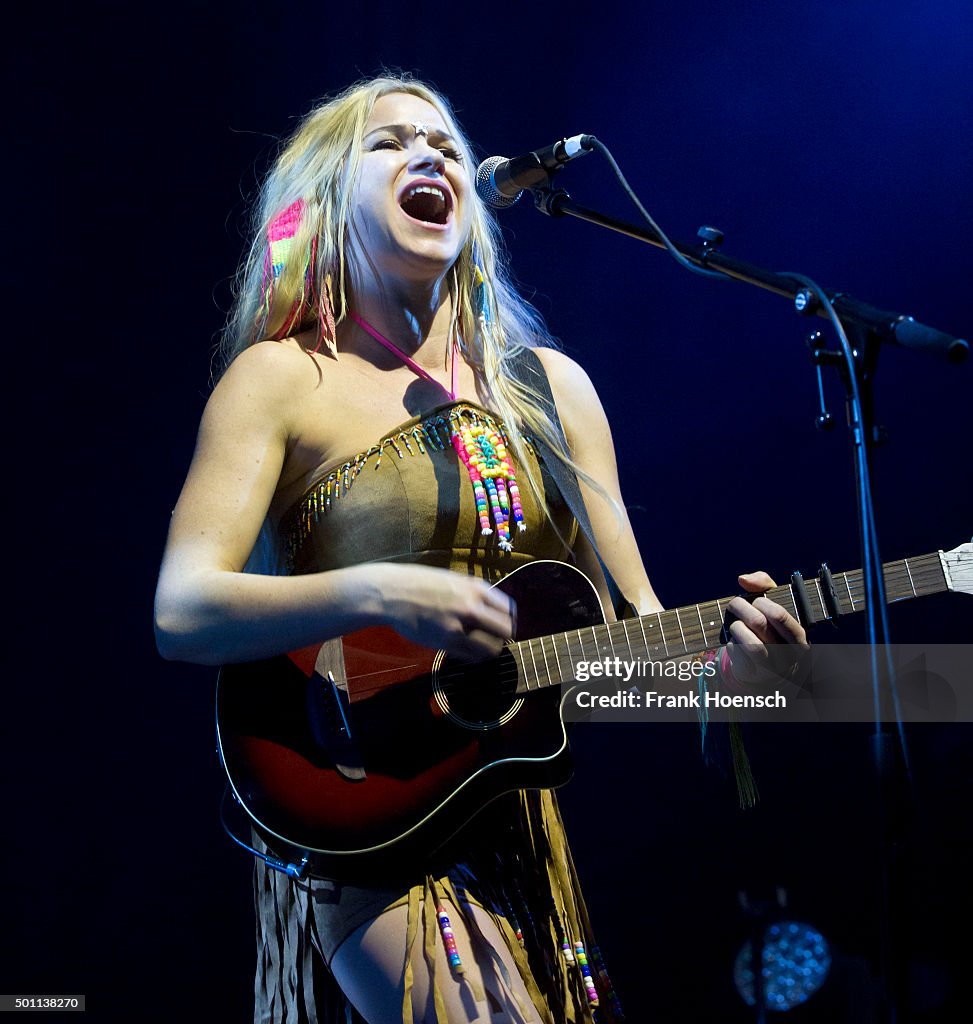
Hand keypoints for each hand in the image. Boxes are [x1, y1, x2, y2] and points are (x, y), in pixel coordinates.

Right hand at [373, 564, 515, 660]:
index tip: (504, 624)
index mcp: (475, 588)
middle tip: (496, 637)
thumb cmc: (420, 582)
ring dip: (490, 649)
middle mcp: (471, 607)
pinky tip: (466, 650)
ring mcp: (459, 626)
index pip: (510, 609)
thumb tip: (491, 605)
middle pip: (507, 630)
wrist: (391, 593)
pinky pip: (472, 657)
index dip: (510, 619)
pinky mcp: (446, 642)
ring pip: (492, 648)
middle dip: (504, 635)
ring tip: (481, 646)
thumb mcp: (453, 578)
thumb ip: (473, 591)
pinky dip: (474, 656)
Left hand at [723, 571, 808, 685]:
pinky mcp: (752, 674)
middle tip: (735, 604)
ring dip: (736, 627)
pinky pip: (737, 654)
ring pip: (750, 644)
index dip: (761, 603)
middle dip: (740, 607)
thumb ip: (763, 583)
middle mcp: (788, 653)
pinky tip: (734, 641)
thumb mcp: (773, 601)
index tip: (756, 601)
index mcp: (798, 636)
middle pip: (758, 624)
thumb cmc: (769, 625)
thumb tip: (743, 579)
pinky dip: (731, 643)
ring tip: (735, 624)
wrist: (765, 664)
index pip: (779, 615)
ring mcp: (771, 667)